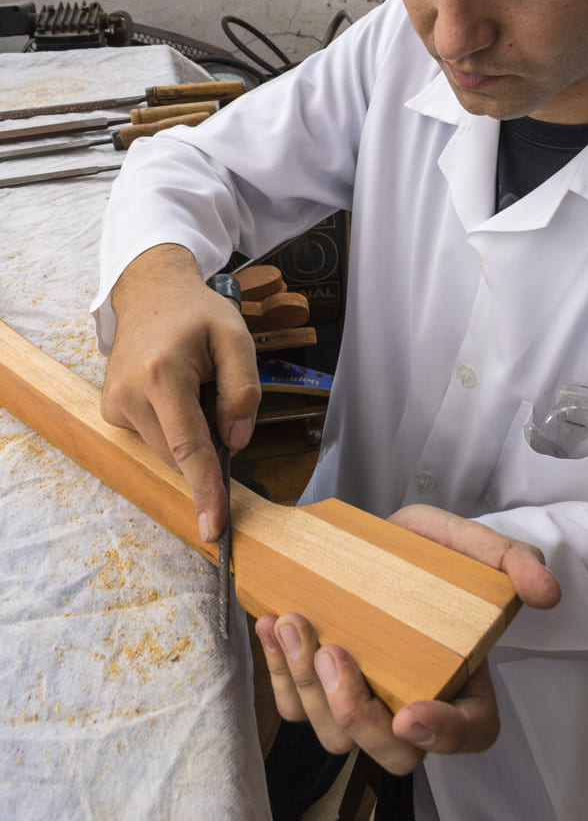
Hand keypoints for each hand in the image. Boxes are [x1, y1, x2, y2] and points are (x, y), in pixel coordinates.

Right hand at [100, 243, 260, 541]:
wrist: (151, 292)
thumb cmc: (196, 313)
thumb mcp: (236, 337)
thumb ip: (244, 390)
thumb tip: (235, 441)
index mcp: (163, 375)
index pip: (188, 447)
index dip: (205, 489)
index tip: (213, 528)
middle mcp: (130, 395)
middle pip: (181, 452)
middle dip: (209, 439)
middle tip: (215, 390)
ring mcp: (115, 405)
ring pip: (168, 450)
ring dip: (191, 430)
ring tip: (194, 383)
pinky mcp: (112, 411)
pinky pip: (155, 438)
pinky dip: (175, 426)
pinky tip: (177, 391)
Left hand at [256, 505, 560, 772]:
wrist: (379, 539)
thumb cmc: (430, 553)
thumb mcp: (472, 546)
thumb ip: (512, 562)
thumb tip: (546, 592)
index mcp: (465, 684)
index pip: (470, 733)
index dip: (443, 736)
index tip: (412, 713)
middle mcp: (414, 706)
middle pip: (390, 752)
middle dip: (354, 712)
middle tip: (332, 652)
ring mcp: (364, 700)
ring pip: (333, 733)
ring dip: (306, 687)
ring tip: (292, 623)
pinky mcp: (321, 686)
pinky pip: (295, 706)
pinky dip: (276, 674)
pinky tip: (271, 624)